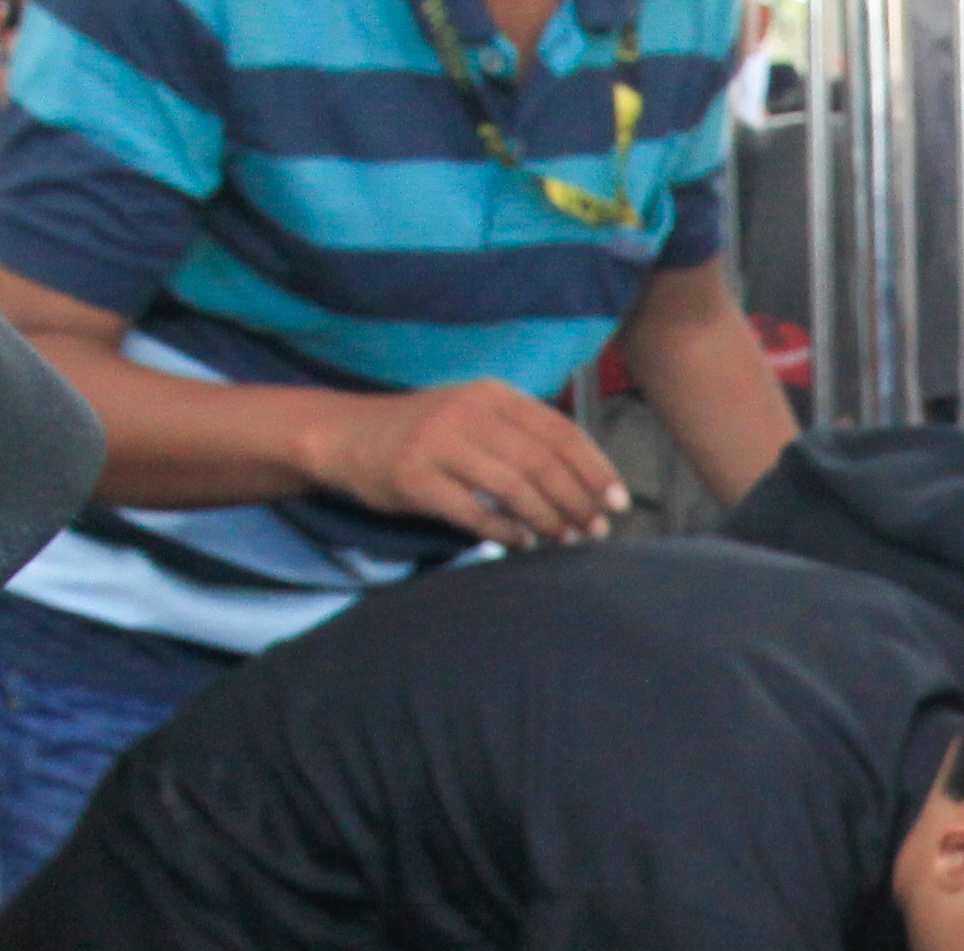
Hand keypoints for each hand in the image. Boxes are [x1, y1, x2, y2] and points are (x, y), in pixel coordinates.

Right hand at [301, 379, 628, 549]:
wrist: (345, 435)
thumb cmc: (426, 434)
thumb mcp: (476, 417)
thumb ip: (525, 439)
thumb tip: (590, 484)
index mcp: (491, 395)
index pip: (560, 432)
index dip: (595, 470)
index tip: (618, 502)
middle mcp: (467, 412)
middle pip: (543, 463)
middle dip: (577, 501)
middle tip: (594, 531)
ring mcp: (437, 443)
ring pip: (514, 489)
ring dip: (548, 520)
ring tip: (564, 539)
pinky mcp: (414, 478)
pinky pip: (474, 513)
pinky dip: (505, 532)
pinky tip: (521, 543)